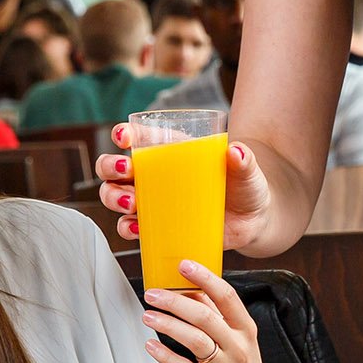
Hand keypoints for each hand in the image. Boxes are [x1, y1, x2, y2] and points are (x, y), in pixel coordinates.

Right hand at [98, 125, 274, 249]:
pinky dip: (126, 228)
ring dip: (113, 198)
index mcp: (171, 151)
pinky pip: (129, 228)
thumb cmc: (245, 186)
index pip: (139, 137)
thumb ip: (244, 160)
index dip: (124, 133)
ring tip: (130, 203)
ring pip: (114, 196)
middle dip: (109, 167)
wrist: (253, 220)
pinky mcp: (157, 227)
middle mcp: (154, 175)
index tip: (123, 137)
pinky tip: (136, 229)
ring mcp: (153, 202)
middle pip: (114, 167)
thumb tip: (236, 152)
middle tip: (126, 172)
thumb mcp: (247, 170)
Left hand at [139, 258, 280, 362]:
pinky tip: (151, 346)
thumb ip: (219, 318)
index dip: (205, 278)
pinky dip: (166, 356)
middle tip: (153, 293)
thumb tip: (195, 290)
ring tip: (148, 315)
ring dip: (168, 325)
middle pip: (205, 316)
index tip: (184, 265)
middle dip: (176, 301)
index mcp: (246, 331)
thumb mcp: (239, 344)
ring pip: (194, 340)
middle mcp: (238, 348)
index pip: (227, 297)